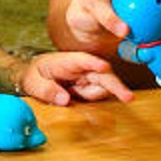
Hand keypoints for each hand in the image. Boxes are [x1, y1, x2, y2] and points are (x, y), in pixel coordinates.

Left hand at [20, 51, 134, 105]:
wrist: (34, 77)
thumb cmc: (34, 75)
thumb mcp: (32, 82)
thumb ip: (46, 90)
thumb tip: (64, 99)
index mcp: (66, 61)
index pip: (82, 60)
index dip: (94, 63)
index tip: (104, 67)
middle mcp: (81, 68)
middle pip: (102, 73)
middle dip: (115, 85)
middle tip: (128, 97)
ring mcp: (87, 78)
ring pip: (104, 86)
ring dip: (102, 95)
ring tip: (80, 98)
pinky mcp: (89, 87)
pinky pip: (99, 94)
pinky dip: (98, 100)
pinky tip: (84, 100)